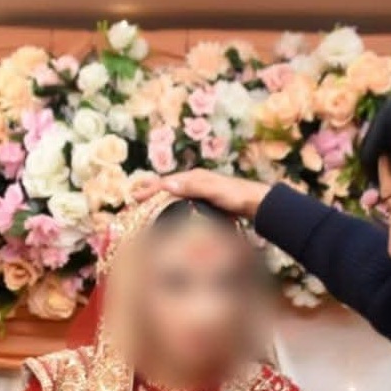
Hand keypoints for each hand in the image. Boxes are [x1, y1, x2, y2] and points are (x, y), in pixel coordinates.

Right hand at [132, 170, 268, 219]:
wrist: (258, 203)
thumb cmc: (236, 196)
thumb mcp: (213, 190)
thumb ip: (192, 187)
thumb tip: (167, 185)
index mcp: (195, 177)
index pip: (166, 182)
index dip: (149, 190)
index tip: (133, 198)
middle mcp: (196, 181)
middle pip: (168, 185)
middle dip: (150, 191)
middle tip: (133, 200)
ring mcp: (201, 190)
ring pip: (175, 193)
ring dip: (160, 198)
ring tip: (146, 206)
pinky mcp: (207, 200)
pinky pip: (183, 201)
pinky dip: (172, 204)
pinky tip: (170, 213)